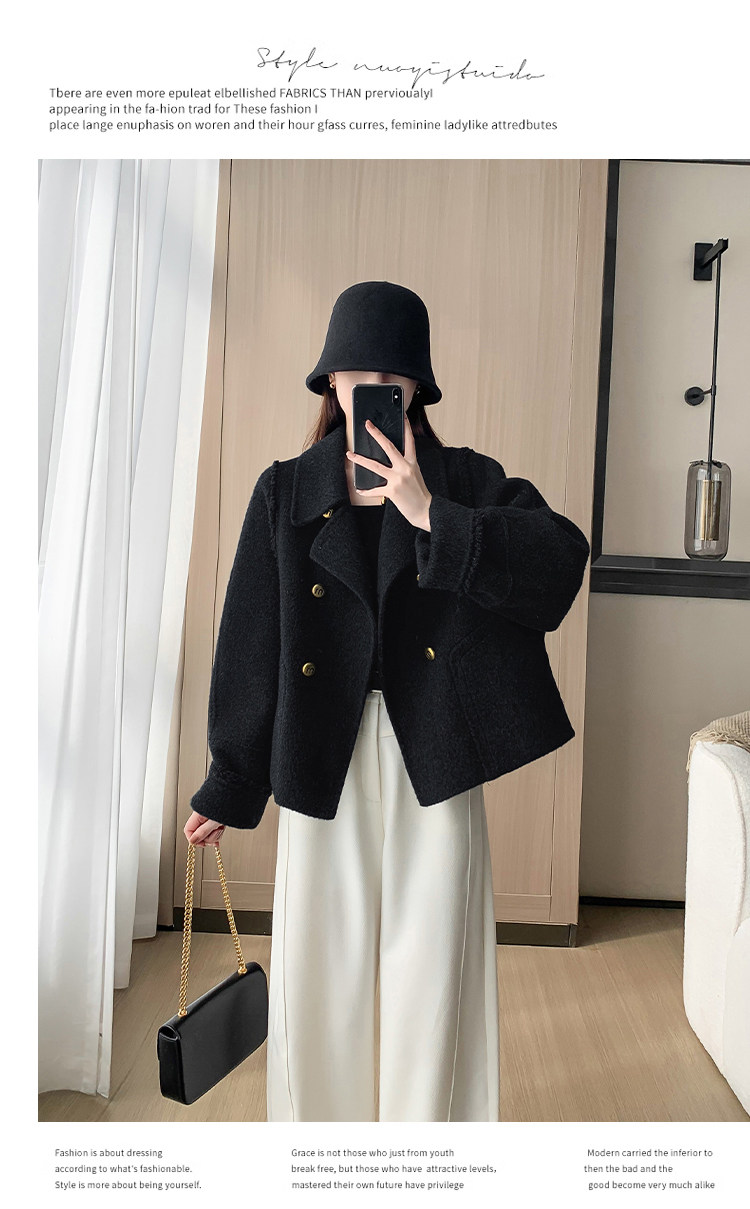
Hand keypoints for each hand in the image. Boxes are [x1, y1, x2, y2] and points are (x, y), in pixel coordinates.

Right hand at [184, 810, 225, 846]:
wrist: (236, 800)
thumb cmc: (225, 806)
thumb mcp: (213, 822)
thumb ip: (202, 832)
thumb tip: (192, 841)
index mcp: (197, 815)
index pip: (188, 830)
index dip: (194, 839)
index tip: (202, 844)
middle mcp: (201, 818)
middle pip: (199, 834)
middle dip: (208, 837)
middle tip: (216, 832)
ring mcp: (208, 820)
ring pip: (207, 834)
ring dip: (215, 835)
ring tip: (221, 827)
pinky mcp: (215, 822)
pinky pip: (213, 832)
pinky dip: (218, 833)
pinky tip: (221, 829)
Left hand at [345, 413, 431, 530]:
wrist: (425, 511)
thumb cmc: (419, 494)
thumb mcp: (415, 475)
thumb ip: (404, 466)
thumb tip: (389, 460)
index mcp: (412, 463)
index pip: (409, 441)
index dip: (406, 427)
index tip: (402, 415)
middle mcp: (405, 468)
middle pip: (388, 447)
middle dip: (376, 434)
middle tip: (367, 425)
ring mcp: (398, 479)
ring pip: (375, 466)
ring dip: (360, 459)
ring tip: (350, 454)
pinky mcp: (392, 491)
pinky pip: (375, 489)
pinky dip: (366, 490)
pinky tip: (359, 489)